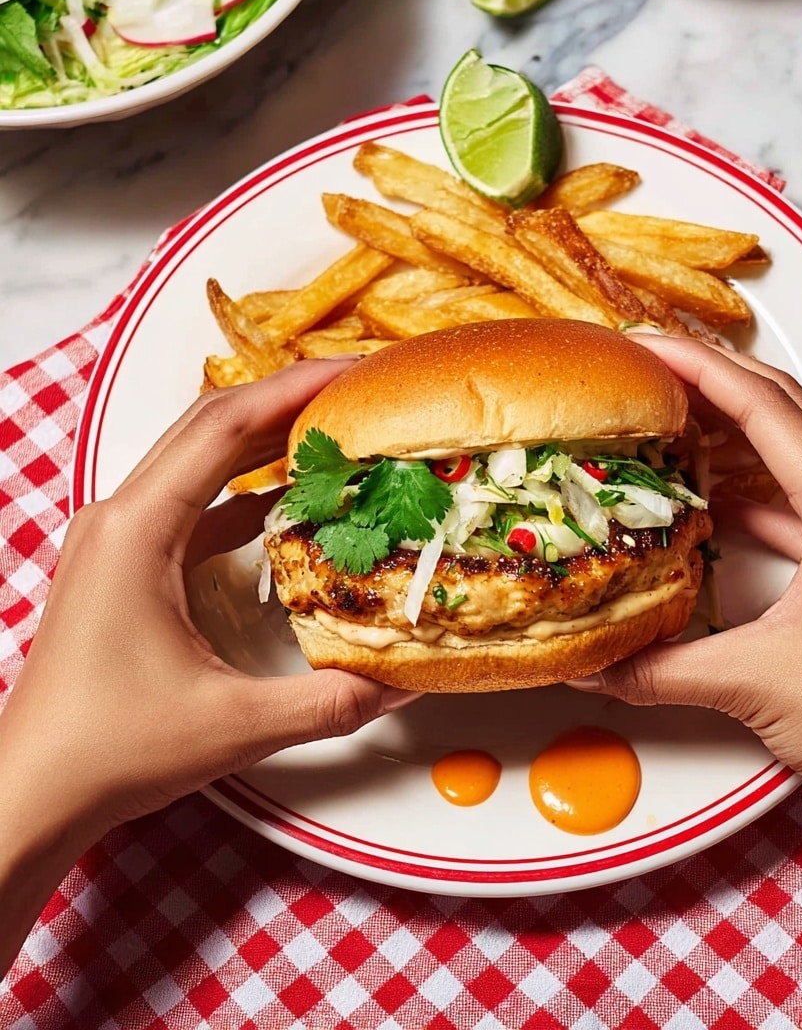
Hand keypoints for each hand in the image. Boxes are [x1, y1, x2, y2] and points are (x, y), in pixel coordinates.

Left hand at [0, 360, 419, 852]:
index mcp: (137, 532)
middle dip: (286, 398)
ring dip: (266, 437)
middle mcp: (121, 518)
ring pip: (200, 459)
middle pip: (210, 426)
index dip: (293, 390)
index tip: (352, 373)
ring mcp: (120, 537)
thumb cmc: (108, 750)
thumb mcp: (235, 725)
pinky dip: (247, 488)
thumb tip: (402, 678)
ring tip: (335, 428)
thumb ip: (331, 700)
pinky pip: (196, 503)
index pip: (223, 429)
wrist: (33, 789)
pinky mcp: (129, 562)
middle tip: (357, 388)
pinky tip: (293, 496)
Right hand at [569, 336, 801, 836]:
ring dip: (732, 423)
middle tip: (649, 360)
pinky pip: (792, 497)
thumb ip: (654, 666)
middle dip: (714, 375)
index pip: (764, 407)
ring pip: (792, 446)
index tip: (643, 345)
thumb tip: (586, 662)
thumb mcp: (746, 680)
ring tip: (669, 409)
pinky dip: (745, 485)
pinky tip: (703, 496)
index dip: (698, 368)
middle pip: (784, 407)